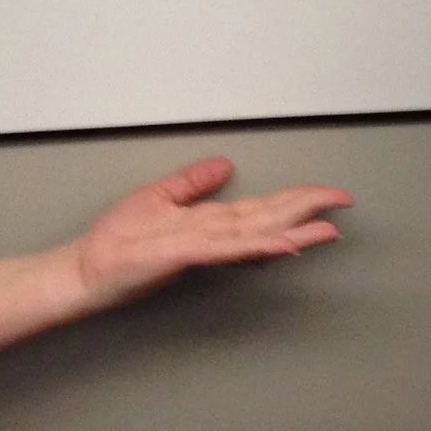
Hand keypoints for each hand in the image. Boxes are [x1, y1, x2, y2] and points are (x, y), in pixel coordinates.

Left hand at [70, 156, 350, 312]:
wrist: (87, 266)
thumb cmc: (118, 240)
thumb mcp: (160, 196)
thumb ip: (193, 182)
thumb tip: (224, 164)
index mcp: (210, 222)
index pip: (262, 207)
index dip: (295, 199)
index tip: (327, 193)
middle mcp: (213, 235)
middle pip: (269, 218)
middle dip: (307, 209)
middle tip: (343, 199)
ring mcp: (202, 246)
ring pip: (257, 235)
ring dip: (294, 231)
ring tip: (327, 225)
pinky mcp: (185, 254)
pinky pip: (227, 248)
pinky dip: (255, 245)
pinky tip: (280, 242)